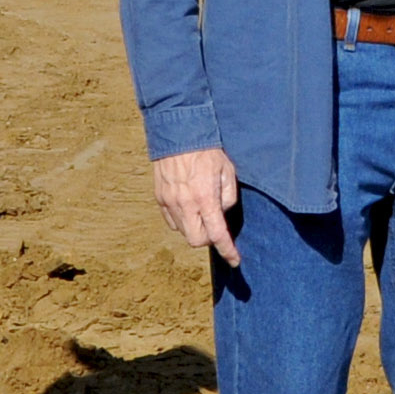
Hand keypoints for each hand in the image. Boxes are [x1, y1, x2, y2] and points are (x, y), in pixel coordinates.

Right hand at [151, 146, 240, 262]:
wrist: (178, 133)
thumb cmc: (207, 150)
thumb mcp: (227, 171)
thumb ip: (228, 197)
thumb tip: (222, 213)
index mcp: (205, 198)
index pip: (217, 234)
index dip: (228, 250)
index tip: (234, 260)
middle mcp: (185, 204)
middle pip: (196, 241)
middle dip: (208, 239)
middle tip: (215, 226)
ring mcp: (169, 202)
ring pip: (182, 232)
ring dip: (194, 228)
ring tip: (201, 211)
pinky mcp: (160, 198)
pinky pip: (171, 221)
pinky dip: (181, 221)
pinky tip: (188, 208)